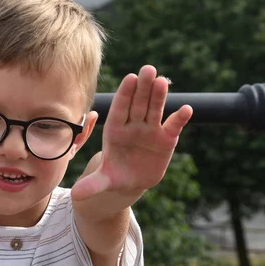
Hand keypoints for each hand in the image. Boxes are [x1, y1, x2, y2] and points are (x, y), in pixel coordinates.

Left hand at [71, 65, 191, 204]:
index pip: (120, 109)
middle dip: (143, 87)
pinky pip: (172, 126)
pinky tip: (186, 109)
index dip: (125, 94)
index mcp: (115, 129)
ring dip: (159, 96)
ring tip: (164, 81)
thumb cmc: (115, 174)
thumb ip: (93, 184)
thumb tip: (78, 195)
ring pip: (155, 109)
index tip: (130, 78)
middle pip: (138, 103)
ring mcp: (150, 130)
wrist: (132, 180)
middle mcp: (133, 125)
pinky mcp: (166, 139)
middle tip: (148, 69)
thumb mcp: (104, 180)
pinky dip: (179, 118)